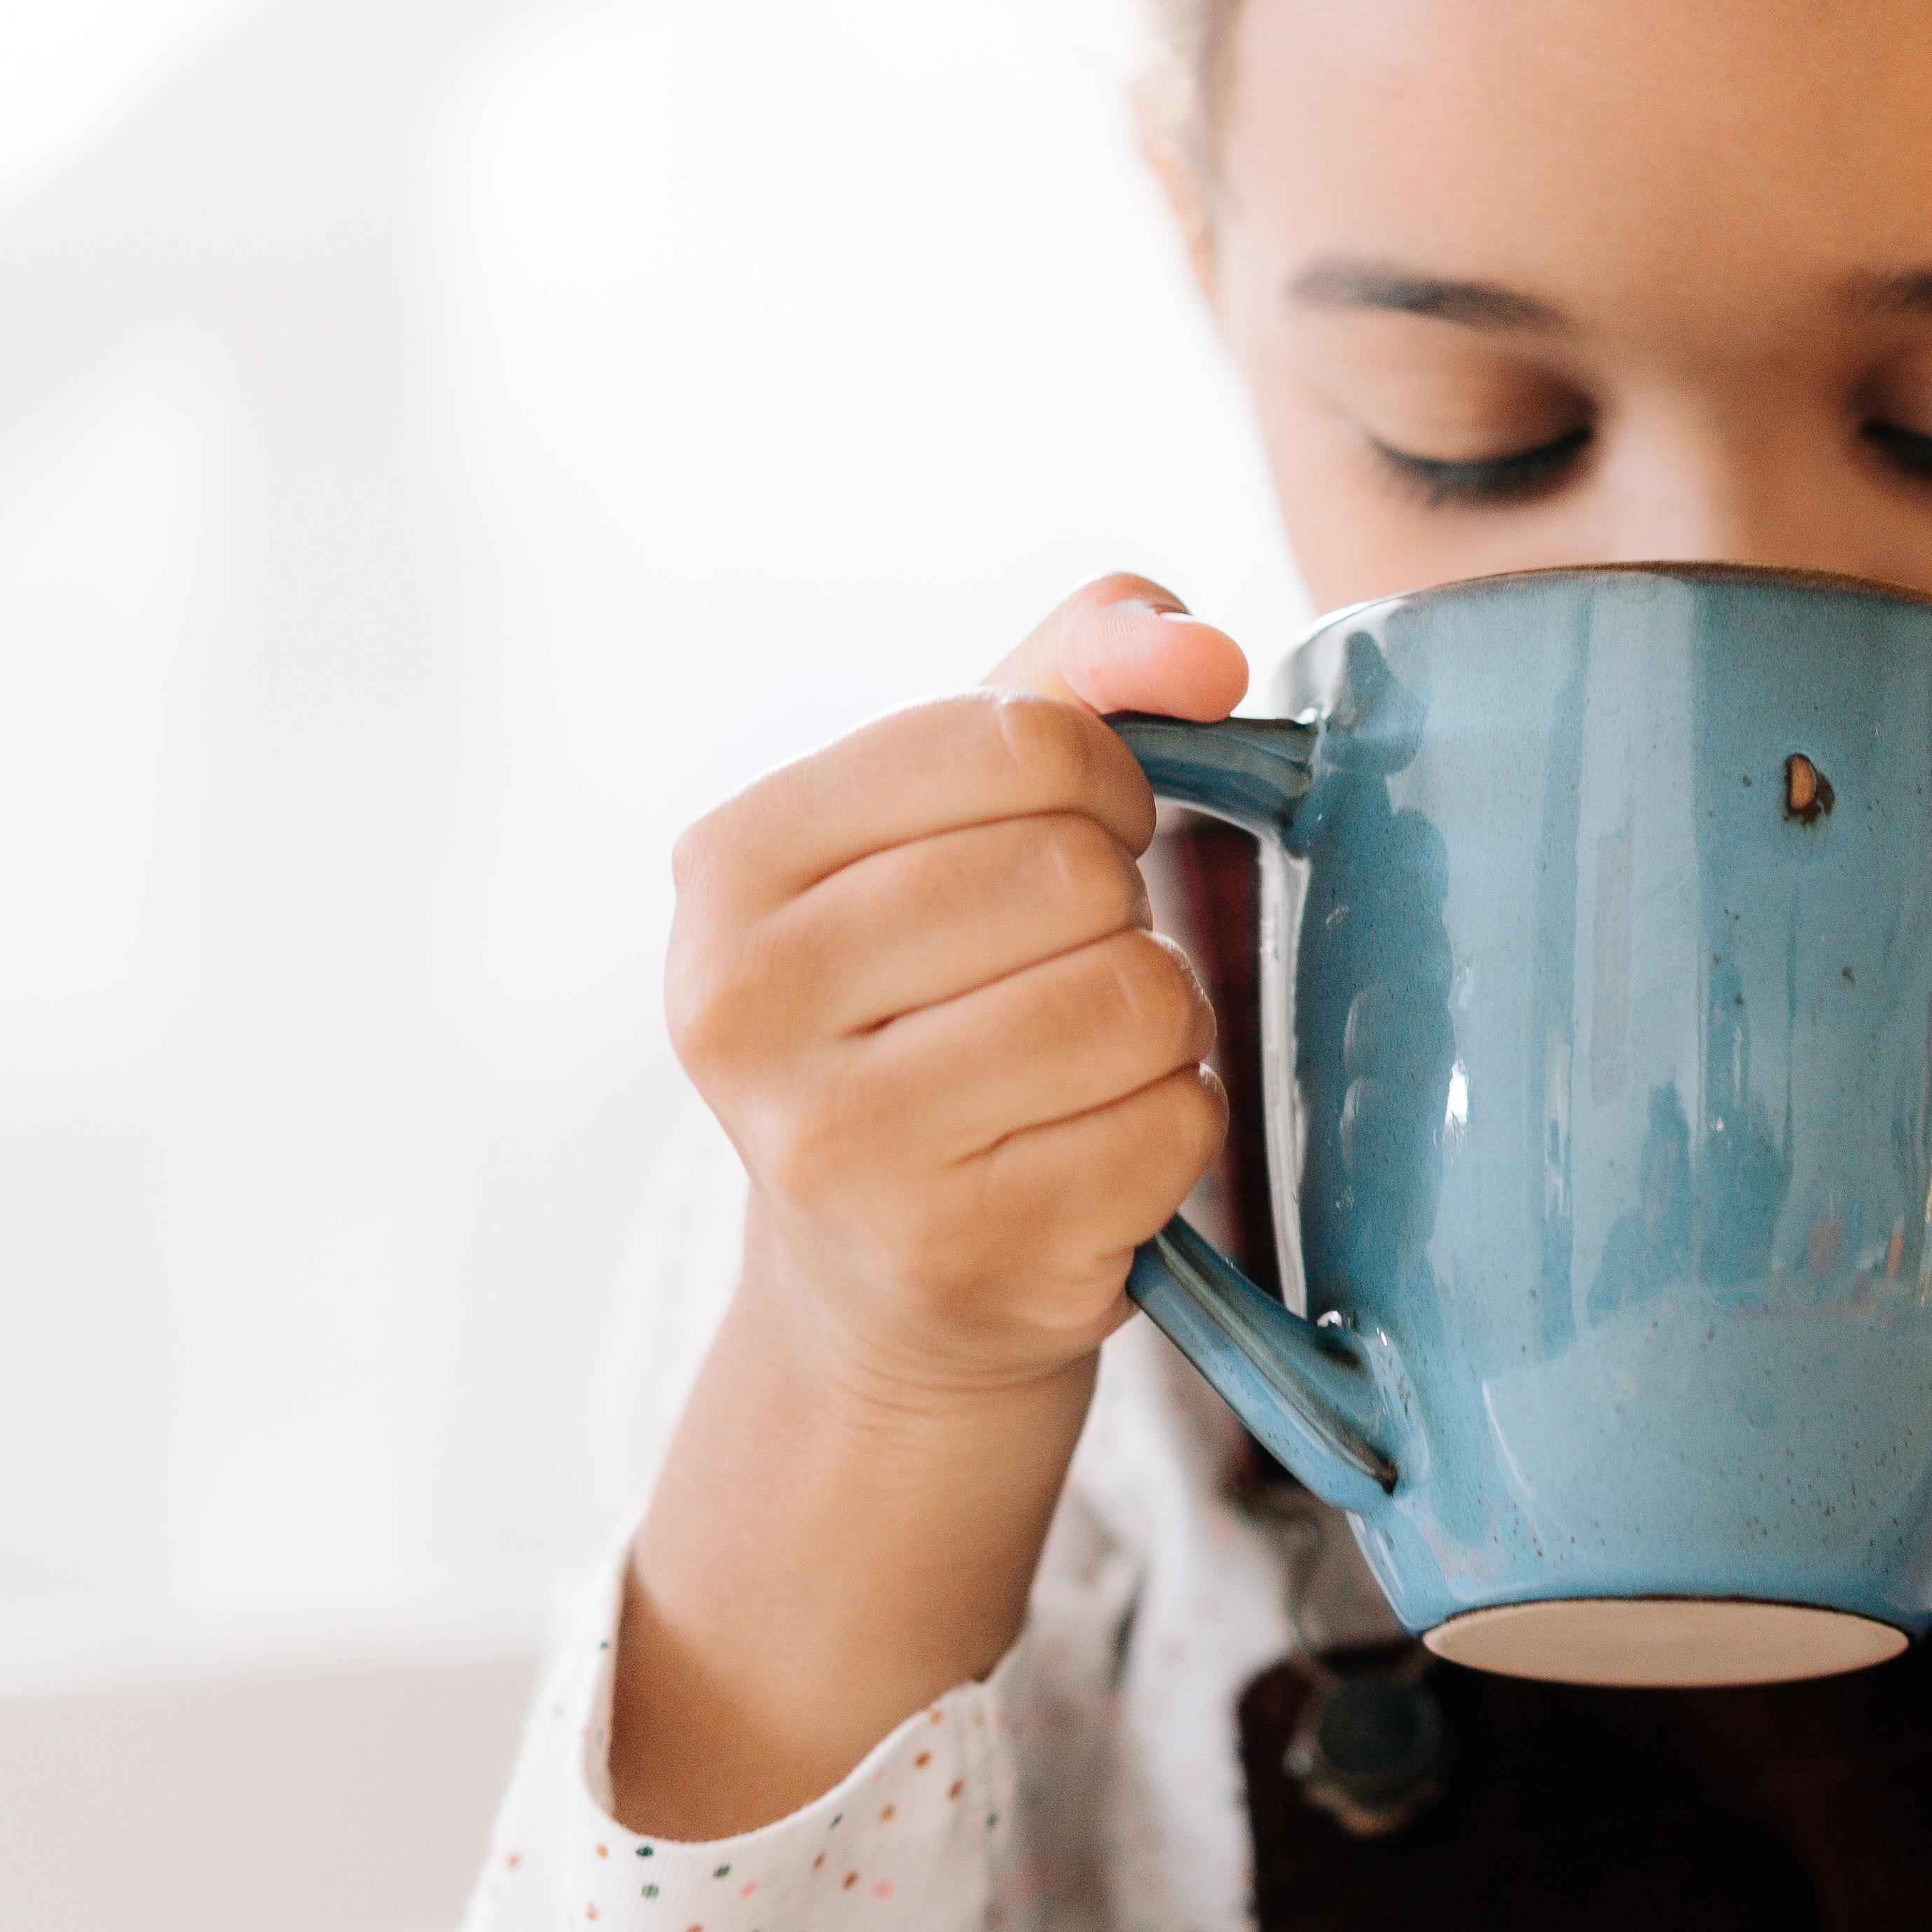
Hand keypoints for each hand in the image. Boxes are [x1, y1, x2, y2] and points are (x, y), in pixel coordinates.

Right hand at [665, 575, 1251, 1414]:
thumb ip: (1078, 675)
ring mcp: (843, 1149)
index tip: (1087, 827)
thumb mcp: (957, 810)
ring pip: (1137, 996)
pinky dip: (1173, 1122)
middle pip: (1076, 872)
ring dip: (1159, 1019)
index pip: (1013, 738)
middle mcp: (747, 1009)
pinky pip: (1175, 1122)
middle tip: (1061, 966)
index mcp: (728, 863)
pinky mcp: (958, 1252)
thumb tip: (1203, 651)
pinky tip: (1088, 1146)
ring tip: (1081, 1057)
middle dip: (1119, 909)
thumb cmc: (932, 996)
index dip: (1105, 774)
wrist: (875, 1280)